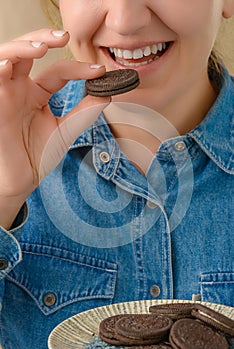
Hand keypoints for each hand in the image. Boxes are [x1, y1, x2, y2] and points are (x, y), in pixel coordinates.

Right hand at [0, 29, 108, 227]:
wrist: (23, 179)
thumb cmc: (38, 155)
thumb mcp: (65, 131)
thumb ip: (84, 112)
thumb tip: (107, 94)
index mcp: (37, 93)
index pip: (58, 70)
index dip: (78, 69)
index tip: (100, 72)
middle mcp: (20, 88)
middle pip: (27, 51)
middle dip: (44, 38)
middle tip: (65, 36)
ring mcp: (5, 93)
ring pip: (7, 57)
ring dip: (21, 48)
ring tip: (42, 48)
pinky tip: (8, 65)